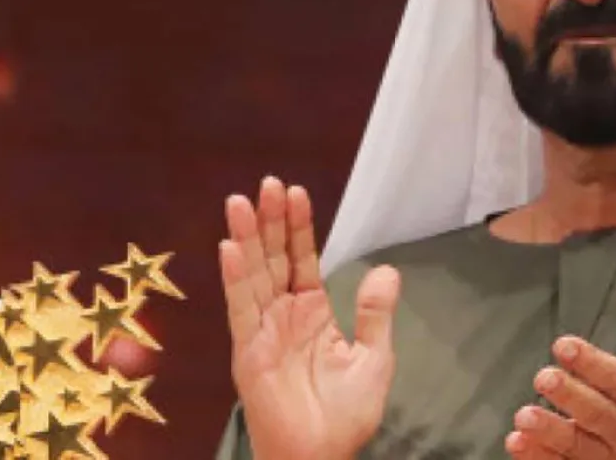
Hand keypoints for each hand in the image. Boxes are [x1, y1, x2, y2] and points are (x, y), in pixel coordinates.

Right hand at [220, 176, 400, 459]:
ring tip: (241, 202)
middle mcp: (282, 314)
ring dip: (246, 238)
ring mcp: (262, 330)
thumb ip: (375, 314)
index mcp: (311, 311)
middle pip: (273, 257)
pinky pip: (241, 308)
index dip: (298, 227)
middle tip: (268, 184)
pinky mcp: (248, 351)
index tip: (297, 192)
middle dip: (270, 221)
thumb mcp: (374, 359)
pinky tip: (229, 248)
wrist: (320, 456)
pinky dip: (234, 278)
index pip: (302, 259)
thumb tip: (387, 270)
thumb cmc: (344, 415)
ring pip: (253, 274)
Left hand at [506, 291, 615, 459]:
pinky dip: (540, 457)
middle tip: (544, 378)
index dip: (593, 364)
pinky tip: (518, 443)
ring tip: (524, 417)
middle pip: (599, 414)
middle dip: (571, 396)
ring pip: (579, 447)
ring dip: (550, 432)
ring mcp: (612, 458)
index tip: (564, 345)